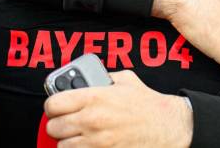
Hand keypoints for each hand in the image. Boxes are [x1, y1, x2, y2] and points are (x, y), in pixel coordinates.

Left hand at [44, 71, 191, 147]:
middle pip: (53, 127)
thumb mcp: (124, 80)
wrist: (168, 126)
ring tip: (76, 135)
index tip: (55, 107)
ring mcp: (96, 142)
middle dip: (57, 124)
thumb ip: (102, 78)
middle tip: (65, 122)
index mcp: (94, 97)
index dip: (52, 105)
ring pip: (62, 146)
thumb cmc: (147, 104)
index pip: (53, 104)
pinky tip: (86, 144)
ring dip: (66, 141)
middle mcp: (91, 120)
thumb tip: (87, 78)